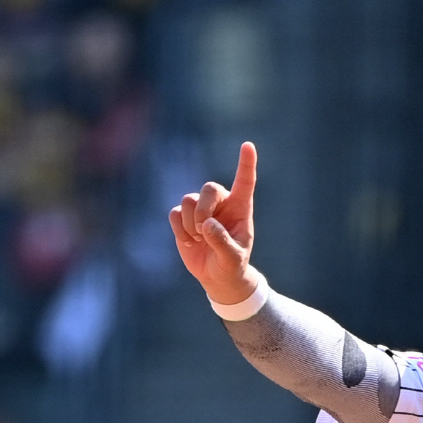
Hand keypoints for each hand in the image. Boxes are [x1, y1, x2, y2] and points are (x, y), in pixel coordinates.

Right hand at [169, 140, 259, 306]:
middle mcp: (220, 203)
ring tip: (199, 239)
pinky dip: (180, 230)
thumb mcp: (232, 259)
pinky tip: (189, 242)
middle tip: (203, 230)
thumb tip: (207, 224)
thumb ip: (223, 242)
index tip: (248, 146)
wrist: (217, 277)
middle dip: (202, 210)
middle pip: (208, 189)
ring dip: (190, 224)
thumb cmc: (231, 266)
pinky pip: (174, 214)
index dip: (246, 163)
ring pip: (188, 200)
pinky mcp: (183, 217)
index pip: (245, 181)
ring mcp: (200, 208)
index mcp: (240, 208)